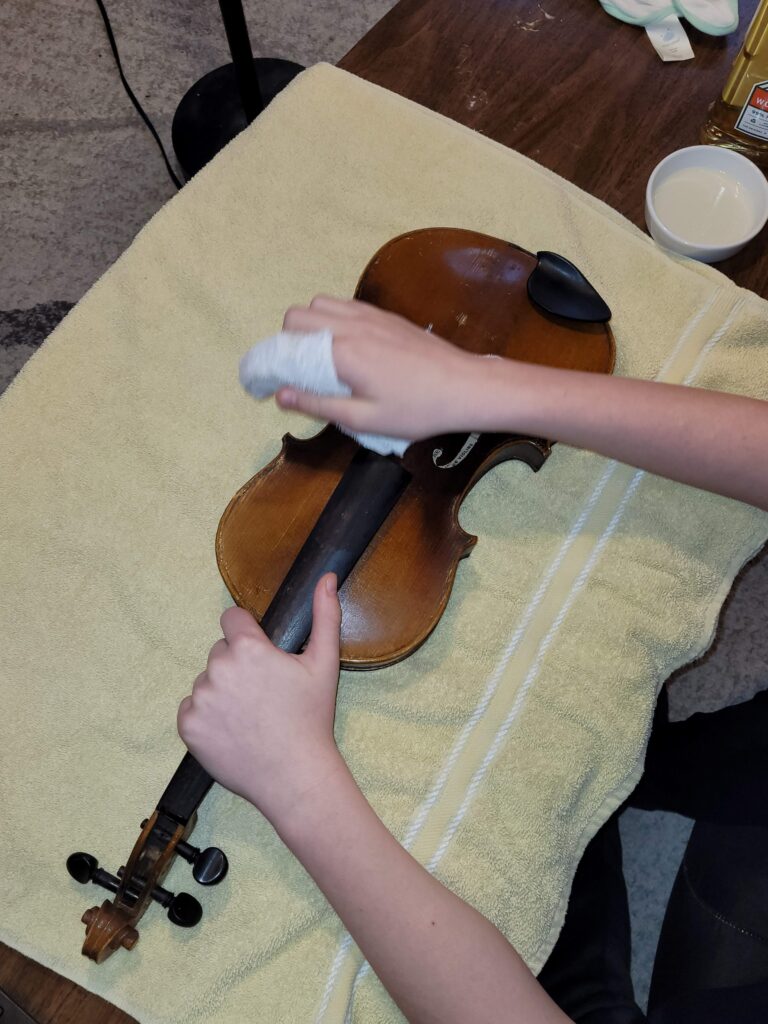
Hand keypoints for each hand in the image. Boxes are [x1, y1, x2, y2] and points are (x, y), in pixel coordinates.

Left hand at [177, 573, 345, 826]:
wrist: (294, 776)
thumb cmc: (311, 718)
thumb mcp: (325, 663)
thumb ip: (325, 614)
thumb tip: (327, 576)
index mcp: (248, 649)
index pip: (231, 619)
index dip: (248, 634)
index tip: (262, 657)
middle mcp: (218, 669)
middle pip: (220, 652)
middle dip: (238, 665)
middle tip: (263, 693)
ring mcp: (200, 699)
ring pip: (206, 681)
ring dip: (223, 691)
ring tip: (250, 716)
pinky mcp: (188, 726)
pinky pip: (191, 708)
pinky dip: (207, 717)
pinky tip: (233, 730)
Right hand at [277, 296, 482, 439]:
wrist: (465, 387)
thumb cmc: (417, 410)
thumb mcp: (363, 419)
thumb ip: (318, 405)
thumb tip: (280, 395)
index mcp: (342, 352)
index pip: (287, 342)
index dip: (270, 361)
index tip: (266, 381)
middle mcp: (352, 324)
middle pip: (298, 315)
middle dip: (287, 340)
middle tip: (296, 371)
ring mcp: (370, 315)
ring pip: (320, 304)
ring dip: (310, 327)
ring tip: (319, 359)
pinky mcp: (386, 316)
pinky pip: (345, 306)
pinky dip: (333, 321)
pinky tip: (345, 349)